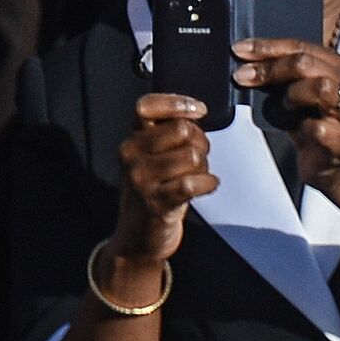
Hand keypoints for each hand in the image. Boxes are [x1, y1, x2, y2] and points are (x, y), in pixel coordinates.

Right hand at [114, 93, 218, 262]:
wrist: (137, 237)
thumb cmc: (153, 192)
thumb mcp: (152, 157)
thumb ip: (168, 132)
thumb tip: (195, 112)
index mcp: (132, 139)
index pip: (146, 106)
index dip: (177, 102)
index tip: (198, 110)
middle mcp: (131, 156)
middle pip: (182, 129)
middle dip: (201, 141)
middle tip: (198, 157)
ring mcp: (142, 180)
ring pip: (192, 155)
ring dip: (204, 166)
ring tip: (196, 176)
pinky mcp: (156, 202)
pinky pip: (192, 182)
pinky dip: (208, 183)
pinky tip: (206, 186)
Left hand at [231, 37, 339, 190]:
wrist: (338, 166)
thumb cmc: (318, 128)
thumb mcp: (299, 95)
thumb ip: (282, 78)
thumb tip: (247, 63)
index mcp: (337, 68)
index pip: (300, 46)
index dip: (268, 46)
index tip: (241, 50)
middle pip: (306, 63)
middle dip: (270, 68)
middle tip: (244, 76)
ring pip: (321, 87)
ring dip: (293, 94)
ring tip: (284, 106)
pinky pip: (319, 128)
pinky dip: (302, 128)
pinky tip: (299, 130)